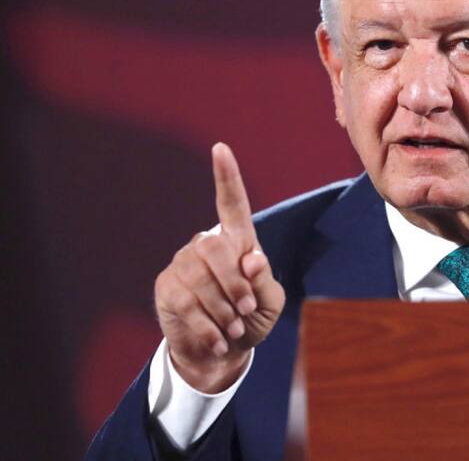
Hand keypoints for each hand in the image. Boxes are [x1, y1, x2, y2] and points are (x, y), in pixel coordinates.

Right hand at [154, 143, 285, 392]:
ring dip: (223, 309)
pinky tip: (220, 339)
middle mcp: (207, 245)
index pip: (232, 204)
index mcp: (238, 242)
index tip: (221, 148)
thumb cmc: (252, 320)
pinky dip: (209, 326)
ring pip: (200, 278)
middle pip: (216, 248)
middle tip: (247, 311)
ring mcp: (183, 264)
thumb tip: (253, 260)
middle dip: (235, 284)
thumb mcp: (270, 304)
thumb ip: (265, 282)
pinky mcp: (167, 287)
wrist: (222, 352)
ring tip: (235, 328)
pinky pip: (187, 303)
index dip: (227, 177)